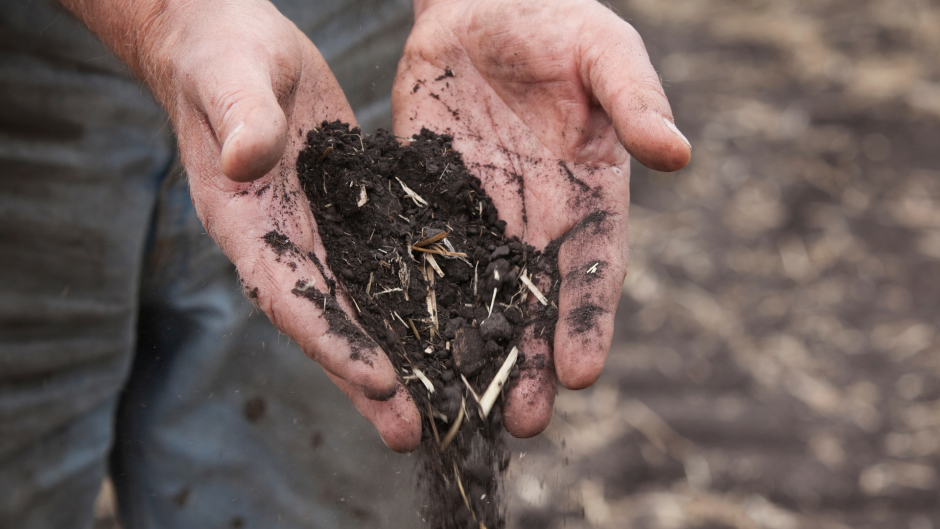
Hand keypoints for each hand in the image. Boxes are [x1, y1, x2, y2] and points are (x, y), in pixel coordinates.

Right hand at [62, 0, 420, 450]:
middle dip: (370, 377)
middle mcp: (281, 242)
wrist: (233, 46)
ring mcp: (315, 233)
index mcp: (244, 222)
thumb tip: (247, 161)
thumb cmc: (222, 57)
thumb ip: (240, 119)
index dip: (331, 340)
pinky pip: (382, 263)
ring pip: (361, 305)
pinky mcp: (348, 212)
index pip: (287, 293)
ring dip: (398, 354)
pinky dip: (412, 299)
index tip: (377, 379)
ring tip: (442, 403)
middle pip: (329, 321)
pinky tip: (451, 326)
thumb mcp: (232, 79)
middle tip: (414, 430)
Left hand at [392, 0, 689, 437]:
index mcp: (589, 196)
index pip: (594, 271)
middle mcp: (537, 220)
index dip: (589, 322)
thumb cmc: (555, 20)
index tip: (583, 374)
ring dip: (476, 353)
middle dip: (532, 364)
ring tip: (467, 410)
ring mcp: (481, 217)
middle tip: (523, 423)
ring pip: (480, 298)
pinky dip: (420, 307)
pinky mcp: (430, 203)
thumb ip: (634, 100)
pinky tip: (409, 350)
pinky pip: (426, 261)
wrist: (480, 1)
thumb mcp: (604, 51)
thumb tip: (677, 154)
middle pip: (537, 304)